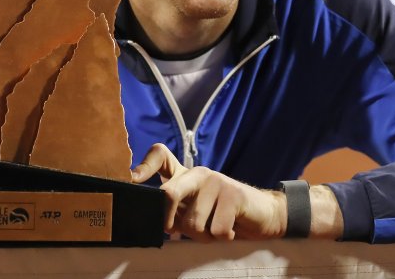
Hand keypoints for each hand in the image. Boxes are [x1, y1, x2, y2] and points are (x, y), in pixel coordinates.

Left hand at [131, 143, 285, 240]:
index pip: (160, 156)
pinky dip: (222, 238)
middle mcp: (198, 174)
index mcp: (185, 175)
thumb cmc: (222, 216)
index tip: (132, 179)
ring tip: (215, 229)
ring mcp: (217, 181)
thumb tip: (156, 223)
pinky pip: (216, 229)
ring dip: (203, 236)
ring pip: (192, 222)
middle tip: (177, 231)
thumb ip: (175, 213)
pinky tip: (231, 230)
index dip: (144, 165)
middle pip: (168, 193)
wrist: (262, 215)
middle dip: (169, 221)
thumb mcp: (195, 212)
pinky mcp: (234, 194)